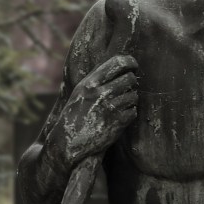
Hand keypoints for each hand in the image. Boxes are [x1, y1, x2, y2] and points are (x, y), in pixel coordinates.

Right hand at [50, 54, 137, 169]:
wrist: (70, 141)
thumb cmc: (74, 114)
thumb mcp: (80, 91)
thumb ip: (95, 78)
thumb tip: (113, 64)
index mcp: (90, 83)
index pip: (117, 63)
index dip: (130, 62)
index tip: (134, 65)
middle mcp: (101, 93)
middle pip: (130, 79)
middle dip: (132, 82)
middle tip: (128, 87)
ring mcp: (110, 108)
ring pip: (134, 95)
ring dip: (131, 98)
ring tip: (121, 104)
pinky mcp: (118, 123)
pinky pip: (134, 111)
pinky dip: (130, 113)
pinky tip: (120, 116)